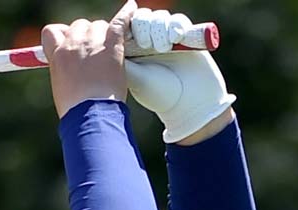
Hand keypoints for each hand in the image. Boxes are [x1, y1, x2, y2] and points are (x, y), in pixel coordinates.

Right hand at [44, 1, 136, 119]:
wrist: (90, 115)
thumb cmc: (76, 108)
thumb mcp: (60, 86)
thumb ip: (63, 68)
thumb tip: (69, 66)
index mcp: (56, 53)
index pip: (54, 31)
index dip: (64, 36)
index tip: (72, 45)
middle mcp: (72, 43)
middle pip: (80, 26)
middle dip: (88, 37)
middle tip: (96, 55)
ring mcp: (93, 42)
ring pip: (99, 25)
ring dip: (104, 35)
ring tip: (110, 53)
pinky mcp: (112, 45)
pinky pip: (120, 21)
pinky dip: (126, 13)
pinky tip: (131, 7)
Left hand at [122, 9, 237, 143]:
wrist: (192, 104)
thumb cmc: (160, 95)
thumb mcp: (136, 77)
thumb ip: (122, 58)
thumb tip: (106, 41)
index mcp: (132, 51)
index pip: (125, 27)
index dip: (127, 25)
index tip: (130, 36)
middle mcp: (149, 42)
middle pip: (142, 18)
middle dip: (143, 26)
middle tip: (146, 45)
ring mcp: (167, 38)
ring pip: (159, 17)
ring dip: (159, 27)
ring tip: (163, 48)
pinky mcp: (186, 36)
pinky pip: (178, 20)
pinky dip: (176, 25)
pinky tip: (175, 37)